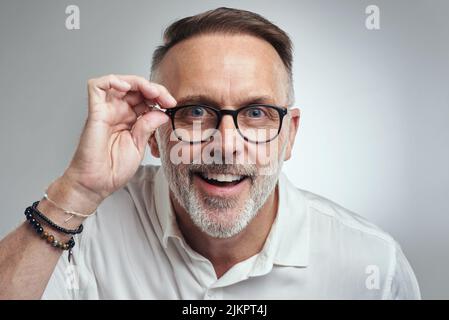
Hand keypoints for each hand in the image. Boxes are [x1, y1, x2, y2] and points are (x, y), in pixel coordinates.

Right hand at [63, 74, 175, 204]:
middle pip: (135, 87)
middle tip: (166, 99)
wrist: (97, 184)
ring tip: (151, 92)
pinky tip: (126, 87)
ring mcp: (106, 110)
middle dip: (153, 89)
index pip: (145, 98)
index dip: (159, 96)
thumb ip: (148, 127)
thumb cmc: (114, 169)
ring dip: (137, 82)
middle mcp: (118, 112)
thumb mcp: (139, 146)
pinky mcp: (95, 112)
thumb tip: (162, 112)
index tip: (171, 104)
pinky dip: (112, 80)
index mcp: (130, 119)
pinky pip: (96, 86)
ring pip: (119, 82)